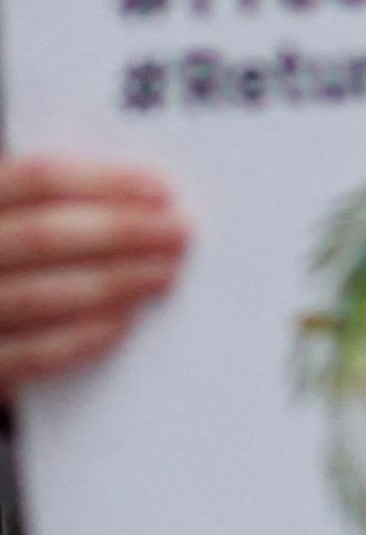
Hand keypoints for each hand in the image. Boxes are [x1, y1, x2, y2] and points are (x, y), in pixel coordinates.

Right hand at [0, 157, 187, 392]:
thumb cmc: (19, 259)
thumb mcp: (26, 220)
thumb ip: (69, 206)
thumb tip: (148, 201)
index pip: (38, 180)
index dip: (104, 182)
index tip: (161, 190)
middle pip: (43, 236)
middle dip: (121, 232)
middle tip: (179, 234)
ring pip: (40, 295)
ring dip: (114, 283)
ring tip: (165, 274)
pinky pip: (30, 353)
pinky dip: (83, 336)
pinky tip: (126, 321)